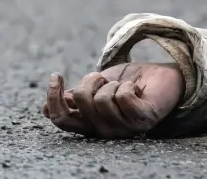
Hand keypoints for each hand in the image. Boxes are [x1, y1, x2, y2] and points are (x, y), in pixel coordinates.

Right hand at [42, 62, 184, 138]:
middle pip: (80, 102)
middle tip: (102, 78)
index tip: (56, 76)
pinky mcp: (143, 119)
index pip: (62, 120)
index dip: (53, 98)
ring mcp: (125, 128)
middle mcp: (105, 131)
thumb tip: (45, 108)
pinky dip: (127, 84)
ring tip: (122, 85)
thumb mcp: (97, 87)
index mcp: (91, 124)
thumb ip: (76, 97)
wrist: (162, 77)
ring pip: (102, 98)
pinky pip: (122, 96)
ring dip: (112, 82)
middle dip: (89, 80)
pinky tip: (137, 89)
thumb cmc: (128, 82)